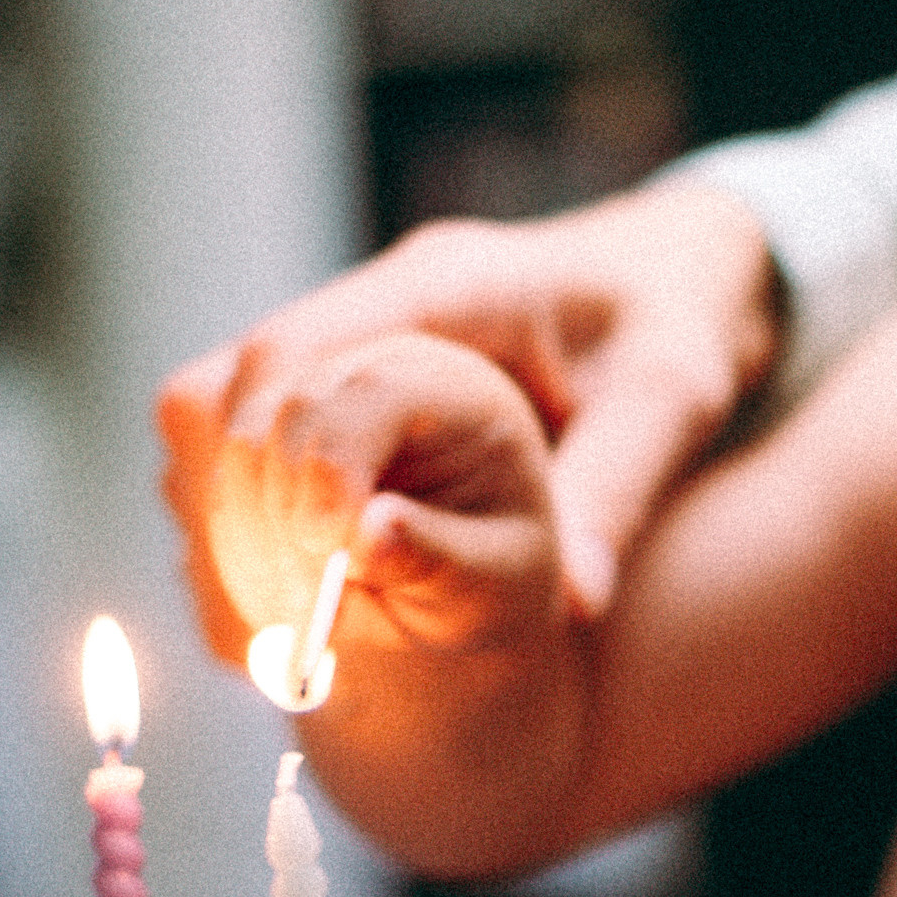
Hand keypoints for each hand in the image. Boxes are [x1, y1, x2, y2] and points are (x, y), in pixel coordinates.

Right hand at [158, 177, 779, 661]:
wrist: (679, 268)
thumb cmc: (680, 319)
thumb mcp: (675, 399)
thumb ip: (619, 488)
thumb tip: (573, 603)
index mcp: (447, 287)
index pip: (300, 349)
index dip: (279, 454)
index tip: (323, 558)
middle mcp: (379, 304)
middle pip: (229, 388)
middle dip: (239, 509)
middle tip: (289, 620)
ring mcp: (352, 340)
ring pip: (216, 418)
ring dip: (230, 522)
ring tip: (285, 627)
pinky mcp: (345, 385)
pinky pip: (245, 443)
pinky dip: (248, 524)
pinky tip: (292, 602)